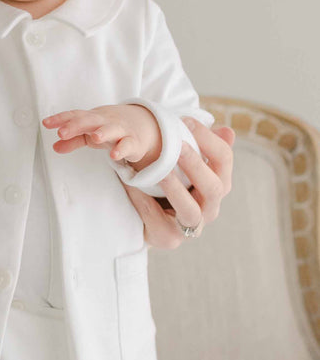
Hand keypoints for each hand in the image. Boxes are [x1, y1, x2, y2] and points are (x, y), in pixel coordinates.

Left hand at [43, 104, 161, 169]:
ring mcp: (120, 130)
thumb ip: (73, 140)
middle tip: (62, 132)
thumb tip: (55, 147)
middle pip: (89, 121)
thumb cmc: (109, 128)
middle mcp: (105, 121)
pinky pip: (127, 145)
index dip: (60, 119)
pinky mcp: (133, 142)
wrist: (142, 124)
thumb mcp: (90, 133)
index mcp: (92, 118)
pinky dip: (121, 149)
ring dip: (103, 132)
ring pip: (111, 130)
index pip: (74, 116)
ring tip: (94, 137)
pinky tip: (114, 155)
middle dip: (76, 125)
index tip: (46, 123)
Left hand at [124, 118, 234, 248]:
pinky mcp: (168, 238)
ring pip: (190, 210)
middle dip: (197, 164)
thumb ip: (203, 148)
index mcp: (218, 185)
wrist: (148, 221)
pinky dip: (144, 200)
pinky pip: (156, 220)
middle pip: (215, 187)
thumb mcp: (185, 165)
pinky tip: (132, 184)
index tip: (186, 121)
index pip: (225, 160)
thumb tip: (227, 130)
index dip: (209, 140)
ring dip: (175, 188)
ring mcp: (190, 227)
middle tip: (178, 144)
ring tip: (160, 170)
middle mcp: (210, 208)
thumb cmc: (170, 185)